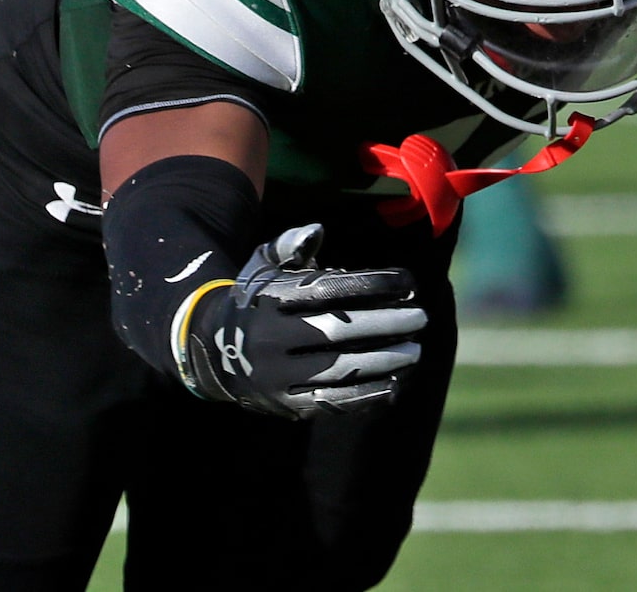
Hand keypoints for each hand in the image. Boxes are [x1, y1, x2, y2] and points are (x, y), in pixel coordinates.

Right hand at [175, 223, 427, 418]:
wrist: (215, 351)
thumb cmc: (257, 299)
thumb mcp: (263, 265)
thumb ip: (290, 245)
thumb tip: (318, 230)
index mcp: (271, 300)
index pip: (327, 290)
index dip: (371, 284)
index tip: (408, 281)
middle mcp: (272, 339)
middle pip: (338, 331)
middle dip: (385, 324)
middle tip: (421, 317)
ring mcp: (277, 376)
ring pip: (338, 370)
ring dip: (383, 361)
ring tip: (415, 351)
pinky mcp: (286, 405)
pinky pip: (331, 402)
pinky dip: (366, 396)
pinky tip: (394, 383)